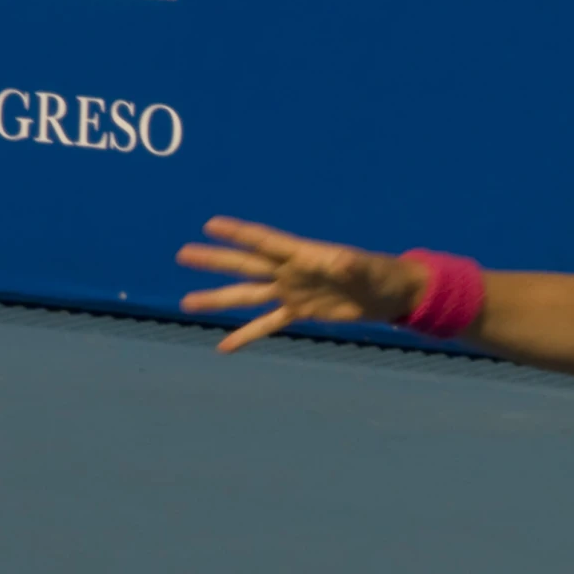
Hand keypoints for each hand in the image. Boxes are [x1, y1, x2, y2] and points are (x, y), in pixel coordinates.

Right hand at [175, 217, 425, 352]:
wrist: (390, 293)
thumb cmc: (380, 274)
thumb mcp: (366, 269)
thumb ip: (350, 267)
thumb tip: (341, 264)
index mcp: (303, 255)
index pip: (265, 241)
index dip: (239, 233)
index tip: (210, 225)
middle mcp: (291, 271)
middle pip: (246, 264)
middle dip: (216, 260)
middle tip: (183, 254)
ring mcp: (292, 292)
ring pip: (248, 295)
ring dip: (218, 299)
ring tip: (186, 302)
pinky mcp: (300, 312)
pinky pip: (267, 324)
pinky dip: (245, 335)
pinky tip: (223, 348)